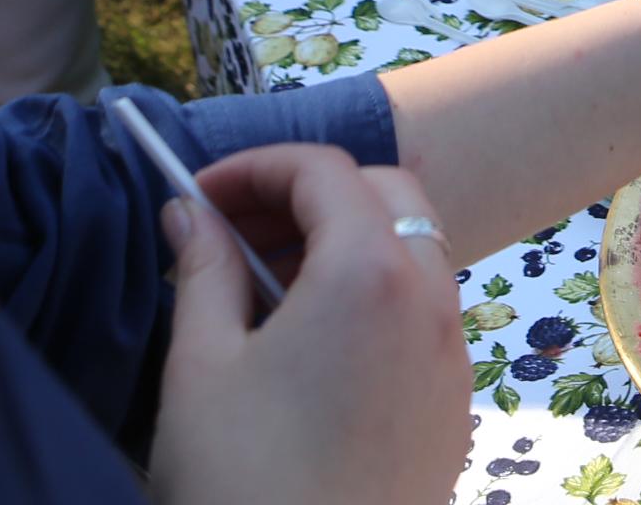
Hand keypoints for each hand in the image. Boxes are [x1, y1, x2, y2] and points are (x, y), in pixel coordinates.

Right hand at [149, 143, 469, 504]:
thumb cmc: (241, 481)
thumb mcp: (201, 367)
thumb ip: (201, 270)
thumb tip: (187, 213)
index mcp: (369, 273)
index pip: (323, 170)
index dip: (254, 168)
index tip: (196, 199)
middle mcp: (431, 300)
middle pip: (385, 194)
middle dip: (309, 194)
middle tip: (234, 232)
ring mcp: (452, 356)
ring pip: (412, 251)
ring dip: (345, 242)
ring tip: (264, 289)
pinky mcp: (452, 407)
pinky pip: (424, 314)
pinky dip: (373, 296)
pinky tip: (309, 346)